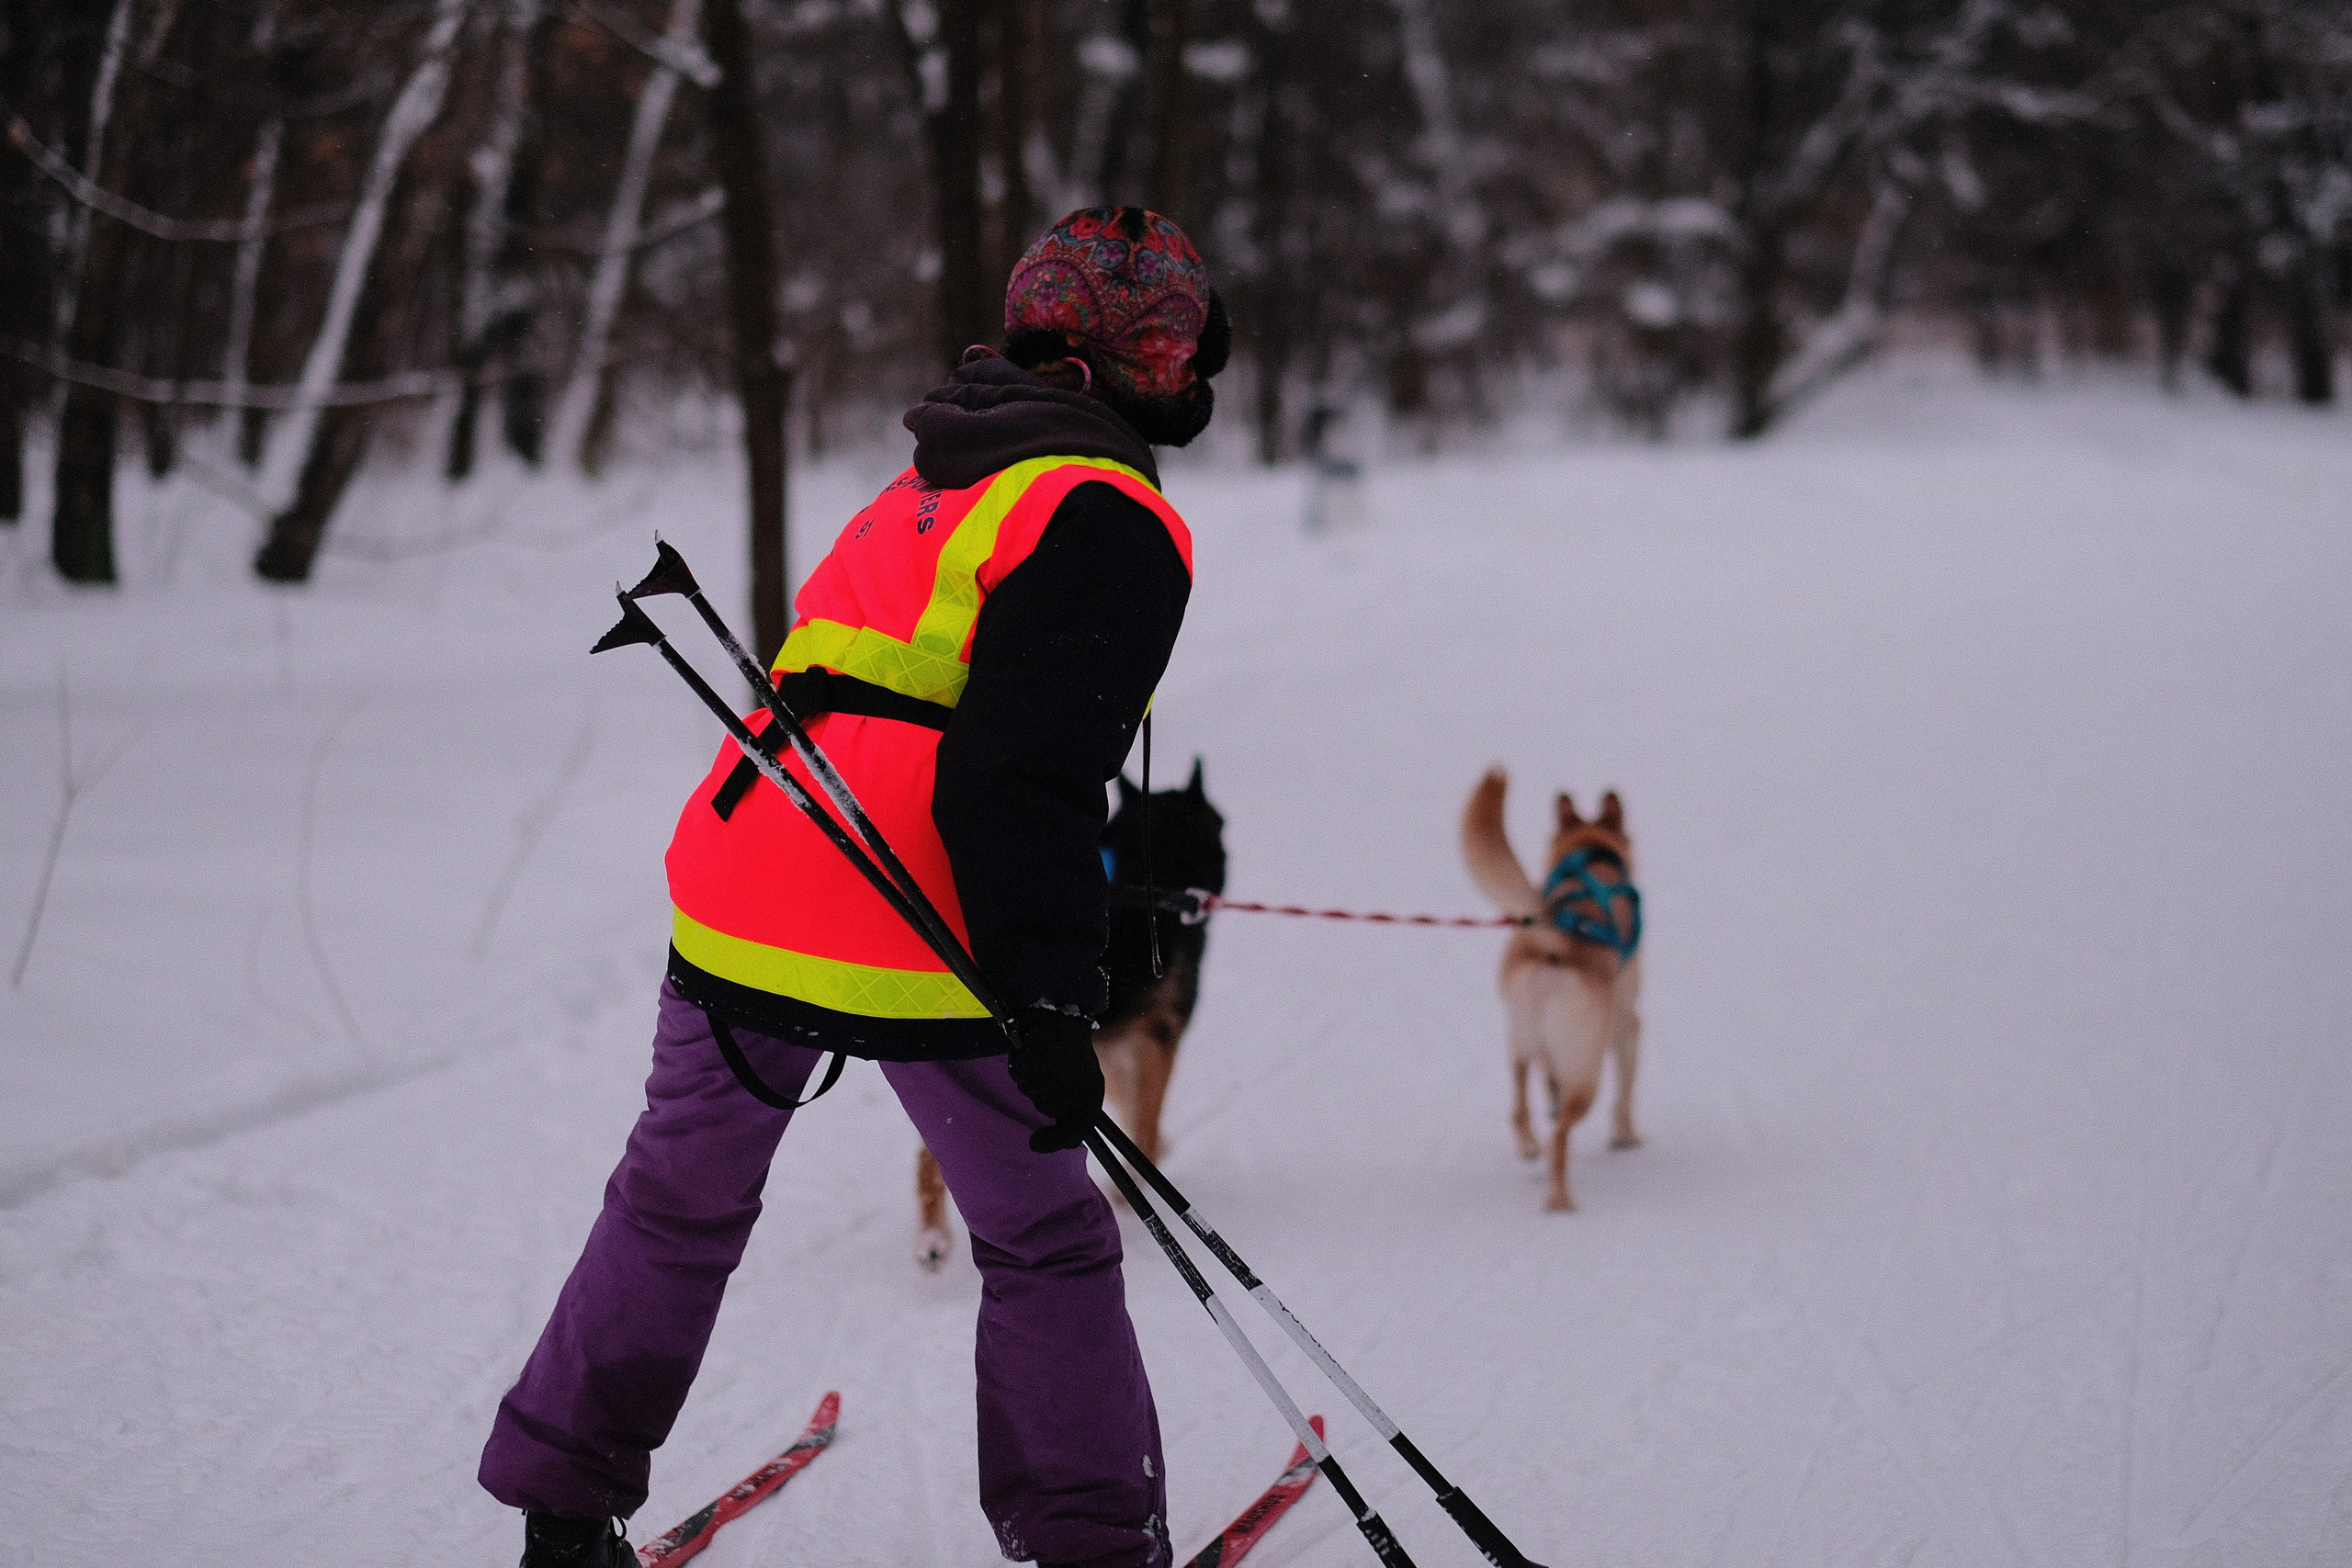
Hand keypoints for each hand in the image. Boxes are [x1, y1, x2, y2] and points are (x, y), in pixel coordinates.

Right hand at [1007, 1009, 1102, 1152]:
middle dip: (1042, 1095)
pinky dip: (1021, 1066)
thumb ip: (1071, 1119)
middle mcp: (1080, 1084)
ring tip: (1044, 1060)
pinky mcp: (1042, 1057)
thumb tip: (1046, 1146)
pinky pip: (1020, 1075)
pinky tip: (1033, 1052)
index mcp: (1093, 1093)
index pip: (1077, 1129)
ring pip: (1031, 1091)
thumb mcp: (1079, 1088)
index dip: (1054, 1141)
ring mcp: (1060, 1071)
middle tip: (1051, 1073)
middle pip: (1045, 1108)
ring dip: (1032, 1079)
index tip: (1034, 1143)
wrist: (1061, 1015)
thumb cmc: (1069, 1058)